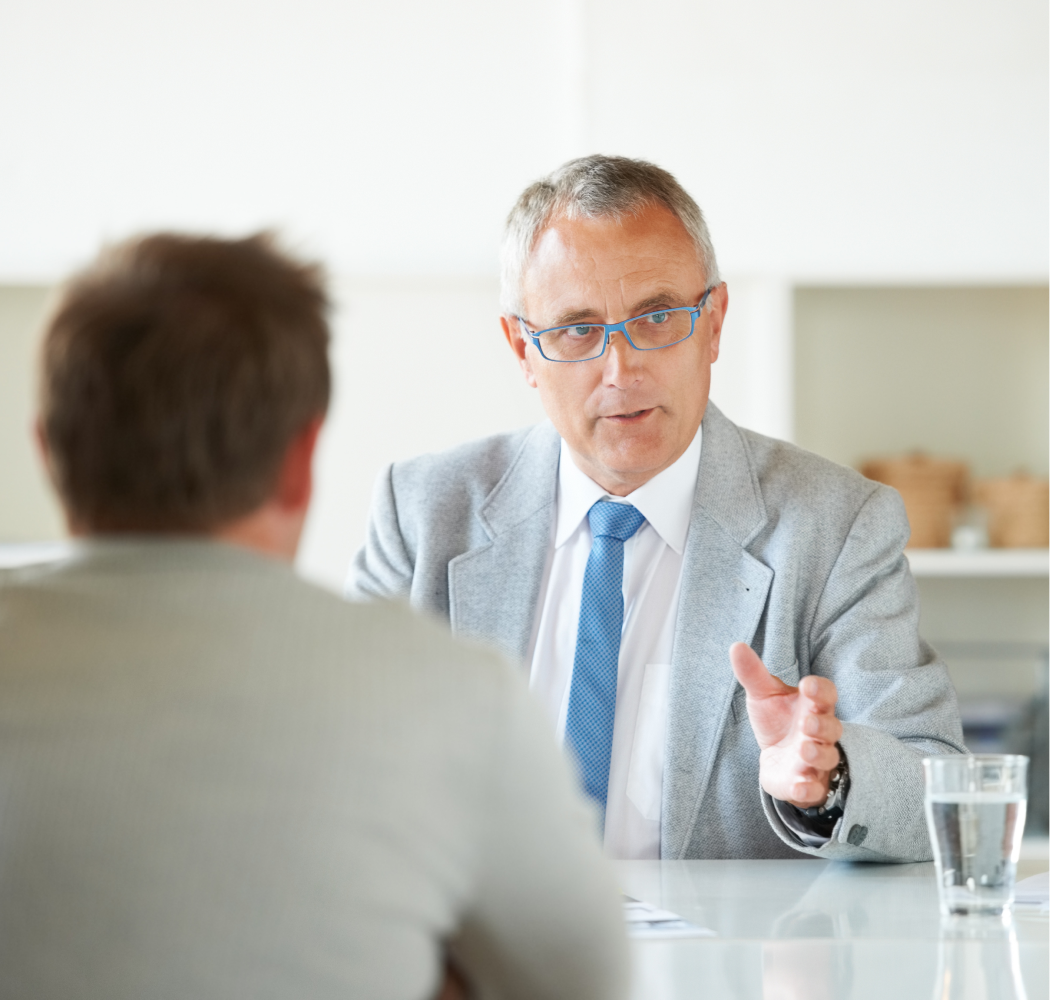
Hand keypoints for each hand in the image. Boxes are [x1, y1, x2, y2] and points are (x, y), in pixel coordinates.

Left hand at [729, 642, 841, 808]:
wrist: (776, 758)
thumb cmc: (778, 720)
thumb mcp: (764, 695)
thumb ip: (753, 673)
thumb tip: (735, 646)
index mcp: (813, 706)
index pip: (826, 695)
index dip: (820, 690)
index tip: (807, 685)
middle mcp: (821, 733)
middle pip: (832, 728)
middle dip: (822, 726)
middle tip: (807, 723)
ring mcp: (817, 760)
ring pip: (827, 758)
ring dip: (817, 755)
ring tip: (804, 750)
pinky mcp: (809, 785)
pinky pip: (815, 790)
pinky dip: (808, 789)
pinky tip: (798, 786)